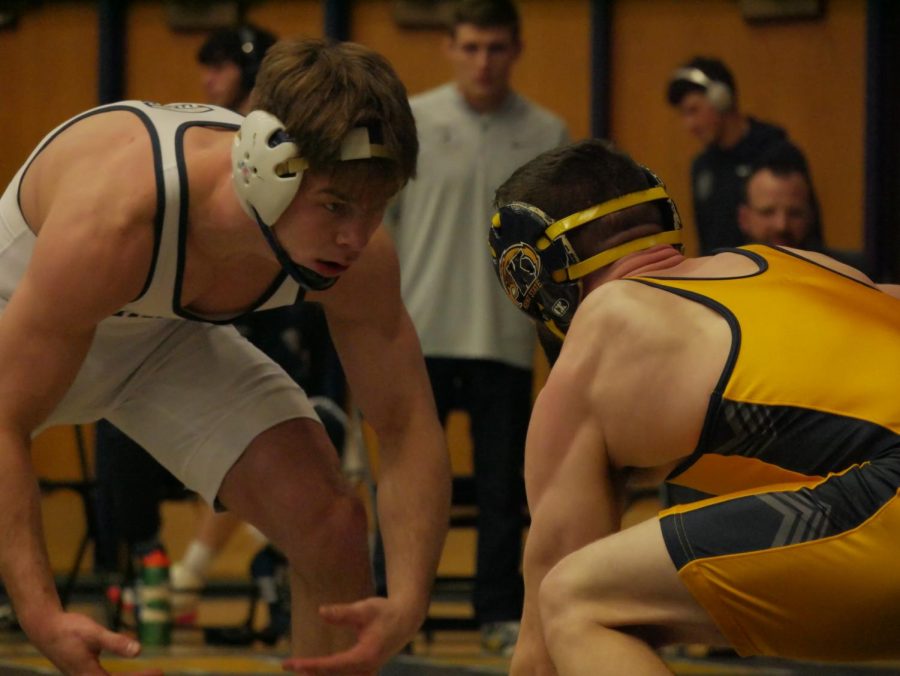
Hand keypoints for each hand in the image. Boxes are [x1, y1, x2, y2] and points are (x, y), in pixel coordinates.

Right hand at [27, 610, 161, 675]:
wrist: (45, 628)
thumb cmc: (69, 629)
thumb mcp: (95, 634)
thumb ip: (116, 643)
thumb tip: (139, 650)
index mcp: (89, 675)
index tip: (159, 672)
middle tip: (159, 673)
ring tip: (150, 673)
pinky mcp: (83, 671)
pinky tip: (129, 672)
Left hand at [281, 596, 415, 674]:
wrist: (406, 619)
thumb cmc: (385, 612)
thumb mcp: (364, 608)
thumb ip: (342, 612)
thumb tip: (320, 611)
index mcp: (364, 657)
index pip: (330, 666)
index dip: (309, 665)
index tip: (290, 663)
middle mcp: (365, 669)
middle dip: (311, 672)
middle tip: (288, 665)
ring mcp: (366, 672)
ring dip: (320, 674)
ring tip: (299, 668)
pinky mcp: (366, 670)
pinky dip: (330, 674)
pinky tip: (315, 670)